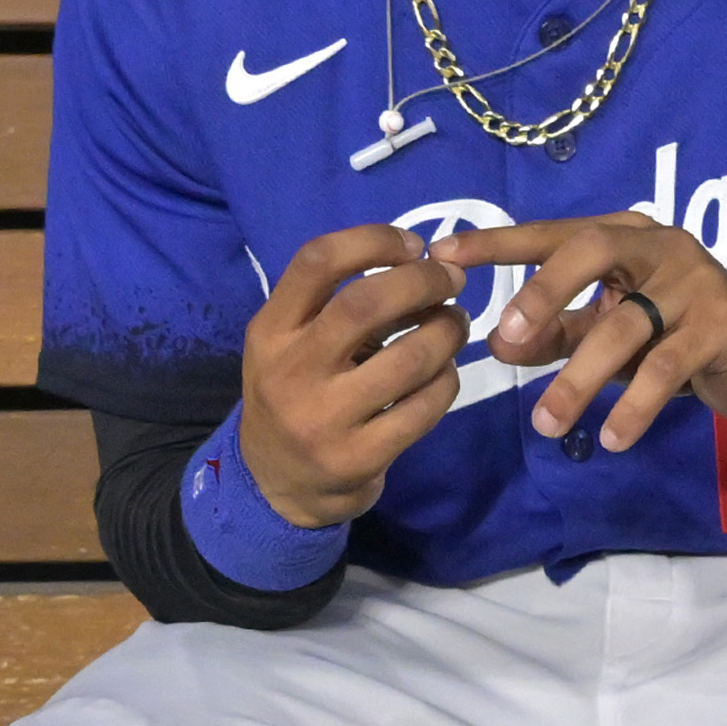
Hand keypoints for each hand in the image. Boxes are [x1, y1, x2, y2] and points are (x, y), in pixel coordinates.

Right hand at [239, 223, 473, 527]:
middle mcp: (290, 372)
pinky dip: (446, 381)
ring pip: (407, 360)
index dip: (373, 240)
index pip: (316, 261)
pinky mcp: (358, 460)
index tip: (412, 245)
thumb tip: (422, 264)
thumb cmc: (295, 395)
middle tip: (452, 280)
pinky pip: (422, 409)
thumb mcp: (292, 345)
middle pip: (364, 304)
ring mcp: (323, 420)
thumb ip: (338, 305)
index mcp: (270, 331)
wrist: (276, 485)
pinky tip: (445, 373)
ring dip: (447, 332)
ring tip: (456, 324)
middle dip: (423, 282)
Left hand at [436, 216, 726, 457]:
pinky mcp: (722, 324)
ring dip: (580, 378)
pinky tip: (612, 438)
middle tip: (505, 338)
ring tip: (547, 424)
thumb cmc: (672, 336)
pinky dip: (634, 406)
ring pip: (625, 325)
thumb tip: (496, 346)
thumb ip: (554, 334)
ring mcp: (694, 280)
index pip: (552, 232)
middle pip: (591, 250)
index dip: (498, 242)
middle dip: (543, 291)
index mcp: (622, 236)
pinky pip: (667, 366)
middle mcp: (658, 245)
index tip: (444, 253)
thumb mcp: (608, 331)